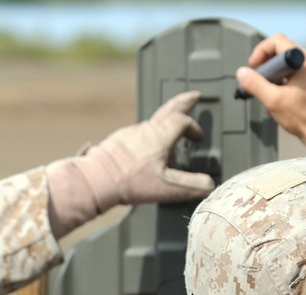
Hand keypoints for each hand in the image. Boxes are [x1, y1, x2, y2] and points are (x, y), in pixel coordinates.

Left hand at [46, 91, 214, 236]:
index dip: (194, 127)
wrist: (96, 180)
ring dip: (163, 133)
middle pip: (168, 110)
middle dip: (183, 102)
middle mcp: (145, 130)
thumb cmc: (130, 182)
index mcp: (160, 136)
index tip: (198, 137)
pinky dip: (146, 143)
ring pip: (151, 128)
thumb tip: (209, 185)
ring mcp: (130, 134)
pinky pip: (136, 137)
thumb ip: (191, 186)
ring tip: (167, 149)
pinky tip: (143, 159)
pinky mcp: (117, 142)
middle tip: (193, 97)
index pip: (183, 121)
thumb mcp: (168, 187)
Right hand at [236, 34, 305, 170]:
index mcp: (304, 62)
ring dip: (273, 76)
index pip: (278, 41)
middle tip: (258, 81)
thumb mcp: (273, 101)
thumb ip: (255, 84)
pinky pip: (294, 74)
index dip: (260, 52)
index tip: (253, 67)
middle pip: (282, 51)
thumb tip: (242, 73)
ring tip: (269, 94)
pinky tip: (279, 100)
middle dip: (266, 65)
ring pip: (287, 64)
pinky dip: (283, 82)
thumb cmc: (304, 118)